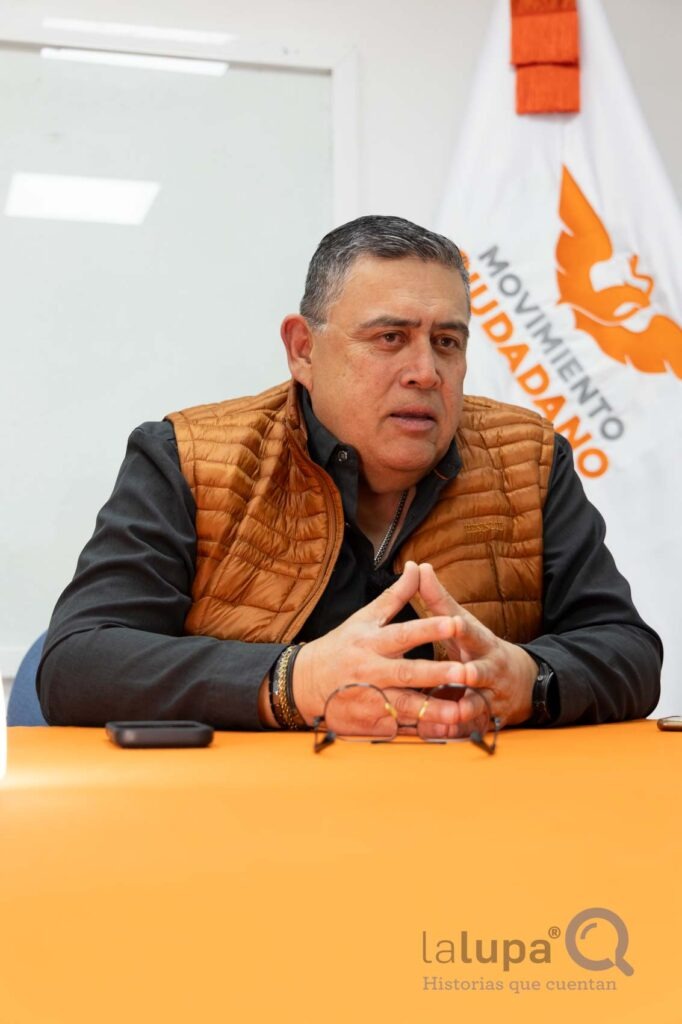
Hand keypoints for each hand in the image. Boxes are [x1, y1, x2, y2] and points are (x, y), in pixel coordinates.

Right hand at [292, 561, 474, 731]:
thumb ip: (395, 597)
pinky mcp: (370, 723)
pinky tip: (443, 733)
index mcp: (371, 643)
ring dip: (432, 711)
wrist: (304, 685)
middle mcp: (371, 671)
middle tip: (465, 671)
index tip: (454, 622)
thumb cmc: (341, 648)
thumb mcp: (364, 619)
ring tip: (458, 713)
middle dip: (436, 673)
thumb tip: (416, 567)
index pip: (403, 633)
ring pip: (404, 706)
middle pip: (406, 673)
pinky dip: (420, 731)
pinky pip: (399, 728)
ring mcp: (370, 700)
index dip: (429, 629)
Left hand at [418, 563, 537, 726]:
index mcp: (480, 642)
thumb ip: (438, 599)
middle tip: (465, 674)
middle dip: (474, 674)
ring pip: (479, 703)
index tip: (454, 623)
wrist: (520, 680)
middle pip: (482, 670)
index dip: (462, 628)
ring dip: (467, 708)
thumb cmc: (479, 646)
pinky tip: (443, 735)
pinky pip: (473, 727)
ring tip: (455, 713)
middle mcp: (489, 668)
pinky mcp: (488, 719)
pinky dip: (459, 731)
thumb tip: (418, 566)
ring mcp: (492, 694)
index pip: (470, 631)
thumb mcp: (462, 621)